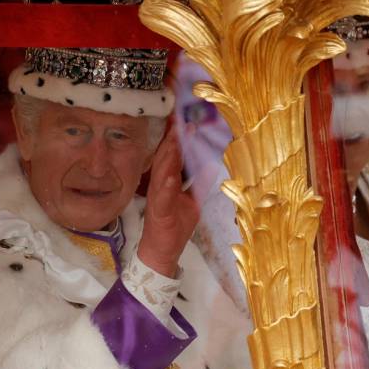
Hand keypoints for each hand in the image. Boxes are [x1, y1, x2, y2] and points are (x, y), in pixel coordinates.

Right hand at [137, 125, 199, 276]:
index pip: (173, 154)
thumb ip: (198, 181)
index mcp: (168, 180)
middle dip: (172, 137)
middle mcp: (161, 185)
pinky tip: (169, 177)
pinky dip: (165, 186)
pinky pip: (161, 197)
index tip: (183, 115)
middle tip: (178, 116)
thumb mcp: (192, 200)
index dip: (177, 135)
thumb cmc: (174, 225)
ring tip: (174, 136)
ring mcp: (157, 197)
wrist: (160, 253)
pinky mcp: (158, 212)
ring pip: (162, 171)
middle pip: (166, 156)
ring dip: (168, 154)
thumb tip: (210, 163)